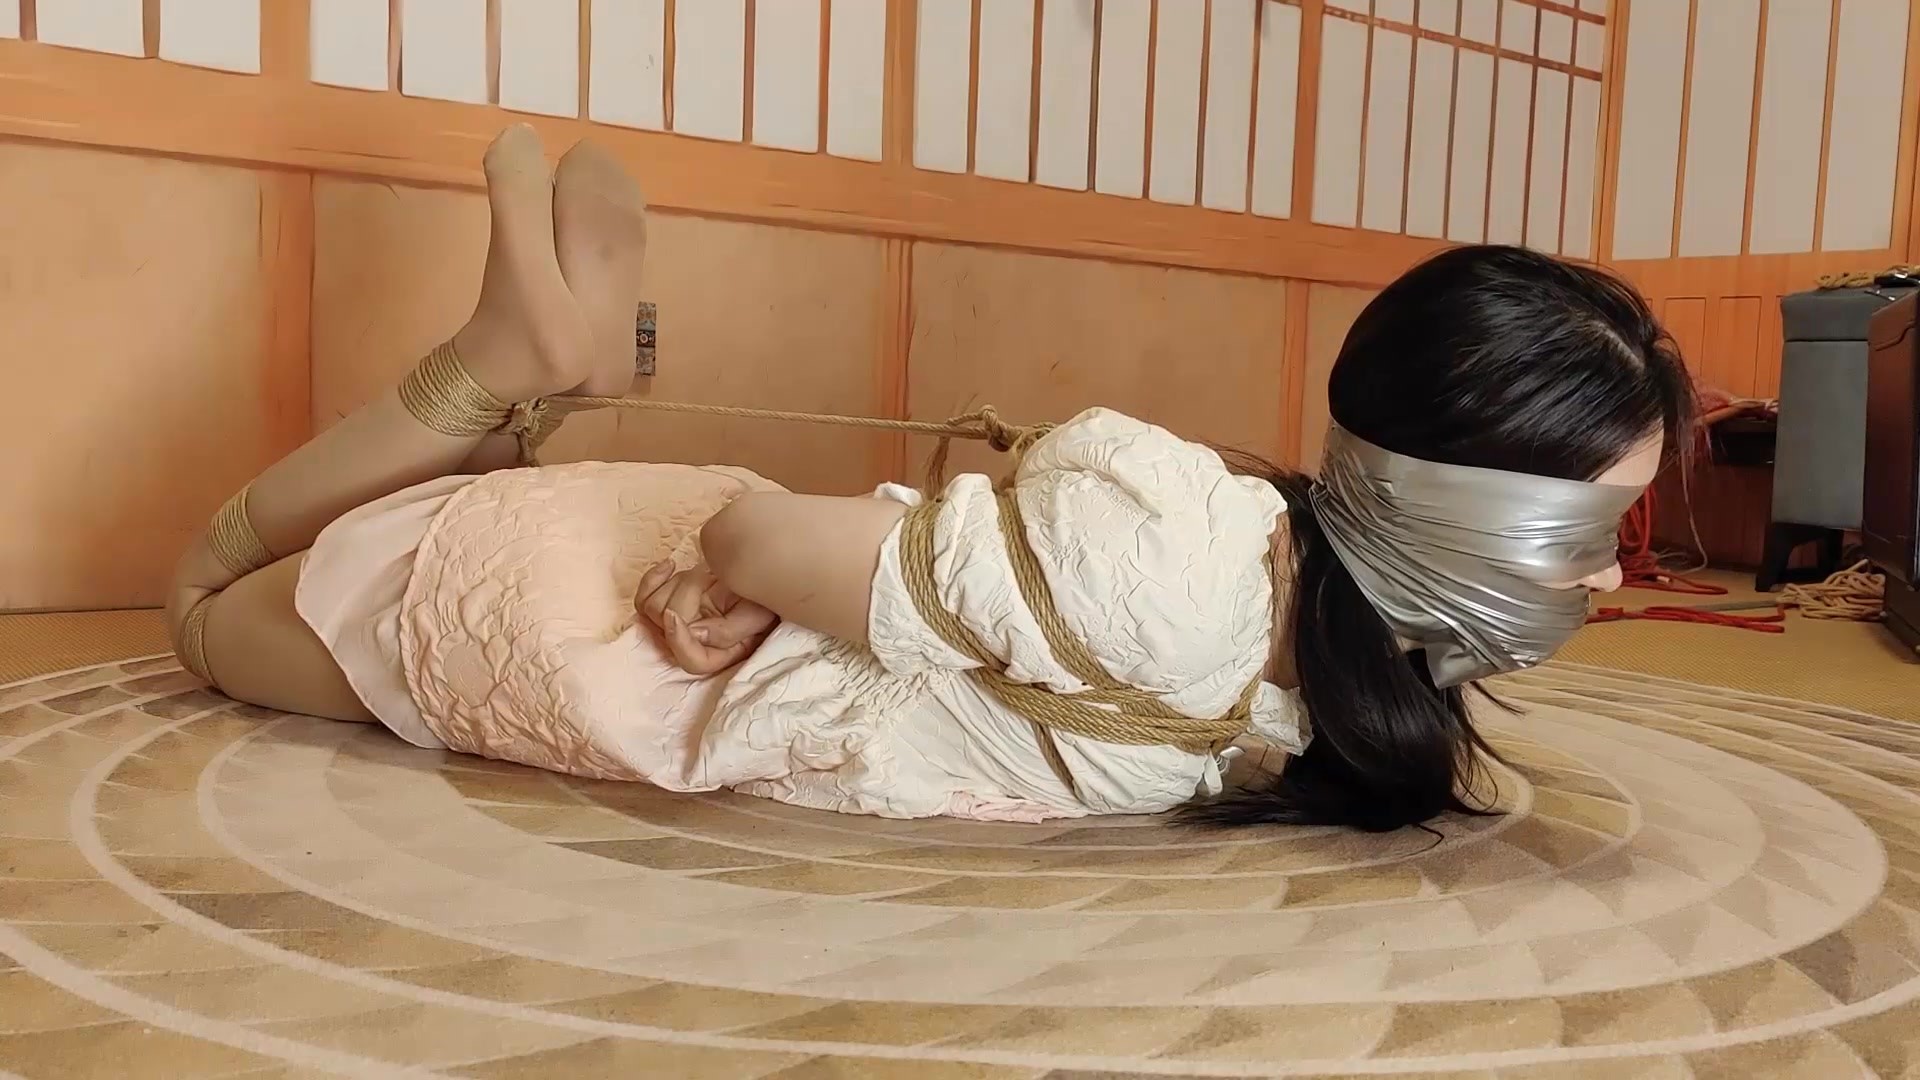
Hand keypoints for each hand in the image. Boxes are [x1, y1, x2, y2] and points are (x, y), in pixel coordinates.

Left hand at [634, 561, 778, 674]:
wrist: (759, 577)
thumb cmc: (763, 602)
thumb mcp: (755, 617)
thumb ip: (727, 632)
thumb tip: (694, 632)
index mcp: (716, 654)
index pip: (691, 660)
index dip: (678, 640)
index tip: (674, 614)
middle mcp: (692, 643)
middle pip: (668, 627)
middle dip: (687, 594)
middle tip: (712, 579)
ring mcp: (678, 622)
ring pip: (653, 606)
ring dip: (679, 583)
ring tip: (706, 575)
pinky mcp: (669, 602)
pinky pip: (644, 595)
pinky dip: (653, 578)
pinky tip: (670, 565)